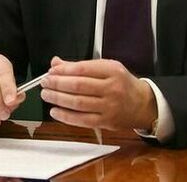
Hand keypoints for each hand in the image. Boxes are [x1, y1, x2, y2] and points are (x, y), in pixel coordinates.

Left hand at [40, 56, 156, 130]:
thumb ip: (80, 66)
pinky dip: (66, 116)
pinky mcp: (106, 122)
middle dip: (57, 84)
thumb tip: (56, 63)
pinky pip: (82, 120)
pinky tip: (55, 111)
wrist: (142, 104)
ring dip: (58, 99)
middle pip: (78, 86)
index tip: (51, 71)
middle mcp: (112, 88)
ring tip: (46, 94)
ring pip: (78, 103)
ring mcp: (109, 107)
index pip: (83, 69)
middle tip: (45, 82)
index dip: (64, 70)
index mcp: (112, 70)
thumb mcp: (106, 68)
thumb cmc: (121, 83)